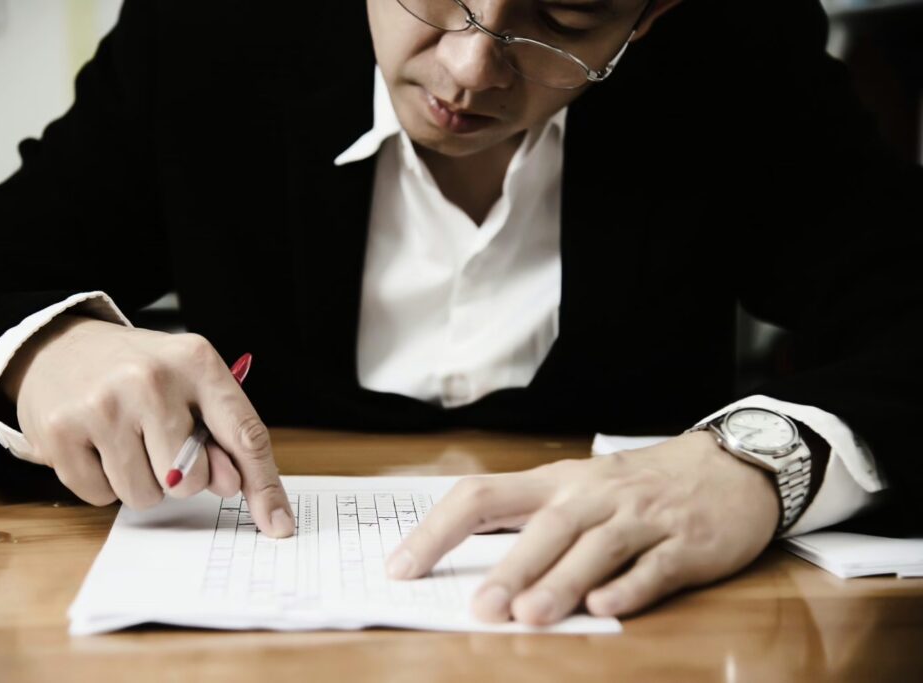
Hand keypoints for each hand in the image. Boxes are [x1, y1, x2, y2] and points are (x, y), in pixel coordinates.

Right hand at [0, 313, 293, 536]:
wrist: (61, 346)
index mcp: (196, 362)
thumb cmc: (139, 371)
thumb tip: (231, 486)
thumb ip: (221, 432)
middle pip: (189, 479)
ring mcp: (103, 405)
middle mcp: (150, 379)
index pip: (244, 434)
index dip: (264, 486)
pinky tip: (97, 445)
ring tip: (126, 440)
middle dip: (181, 477)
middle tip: (160, 443)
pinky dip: (103, 482)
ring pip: (145, 496)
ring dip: (141, 482)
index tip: (279, 525)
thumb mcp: (190, 382)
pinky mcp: (61, 432)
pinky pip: (100, 496)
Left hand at [385, 431, 779, 622]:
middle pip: (545, 527)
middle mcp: (593, 495)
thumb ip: (533, 525)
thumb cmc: (639, 485)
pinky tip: (605, 605)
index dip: (438, 531)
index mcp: (556, 482)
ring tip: (529, 617)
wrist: (730, 467)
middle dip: (510, 568)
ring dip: (561, 581)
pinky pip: (654, 566)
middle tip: (478, 607)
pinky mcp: (685, 543)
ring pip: (596, 547)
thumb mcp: (581, 490)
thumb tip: (475, 571)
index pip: (483, 496)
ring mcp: (641, 517)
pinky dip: (629, 586)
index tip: (402, 566)